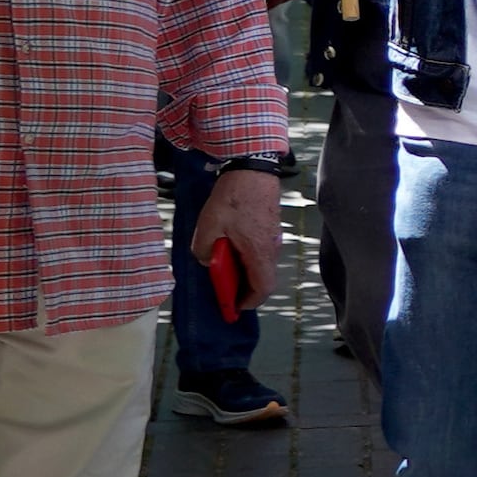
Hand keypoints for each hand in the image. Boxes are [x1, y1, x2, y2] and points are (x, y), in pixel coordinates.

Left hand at [189, 165, 284, 304]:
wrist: (252, 170)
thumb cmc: (233, 198)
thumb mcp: (208, 227)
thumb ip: (204, 251)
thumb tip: (208, 261)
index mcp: (258, 252)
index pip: (262, 288)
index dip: (248, 302)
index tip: (233, 306)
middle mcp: (270, 248)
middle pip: (261, 278)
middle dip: (242, 287)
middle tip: (223, 287)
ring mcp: (272, 237)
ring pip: (260, 263)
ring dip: (242, 269)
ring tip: (222, 263)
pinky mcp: (269, 227)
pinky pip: (259, 250)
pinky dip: (246, 256)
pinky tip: (229, 245)